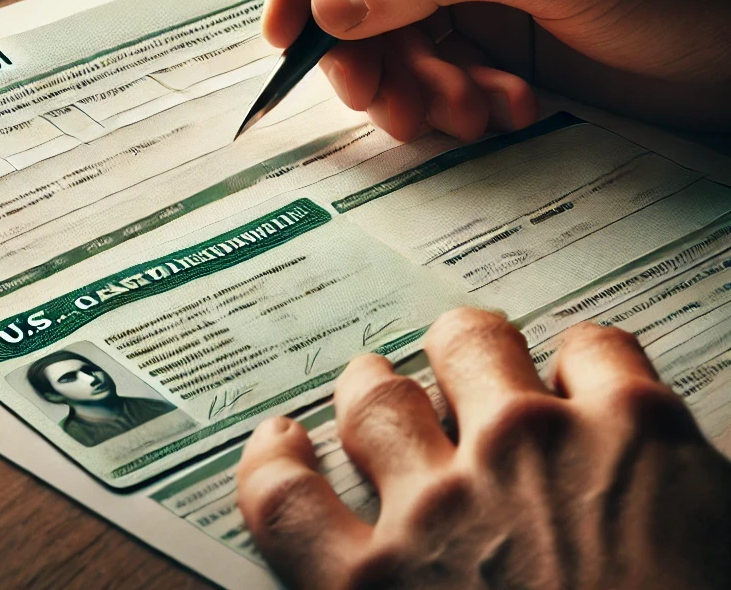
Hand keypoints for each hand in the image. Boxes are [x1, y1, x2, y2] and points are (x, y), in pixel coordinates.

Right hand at [236, 309, 730, 589]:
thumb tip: (372, 574)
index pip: (283, 500)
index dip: (277, 462)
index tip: (285, 442)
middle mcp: (443, 506)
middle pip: (373, 399)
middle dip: (376, 389)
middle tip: (395, 393)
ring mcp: (532, 448)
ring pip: (466, 343)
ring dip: (466, 349)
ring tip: (478, 355)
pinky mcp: (633, 423)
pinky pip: (590, 345)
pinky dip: (586, 358)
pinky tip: (589, 376)